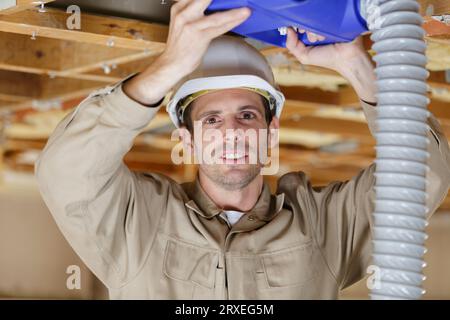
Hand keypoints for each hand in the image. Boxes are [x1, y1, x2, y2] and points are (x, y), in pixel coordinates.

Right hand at [124, 0, 250, 104]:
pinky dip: (232, 23)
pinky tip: (241, 19)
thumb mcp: (182, 21)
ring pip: (217, 16)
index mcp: (179, 8)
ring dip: (234, 13)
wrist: (172, 63)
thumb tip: (214, 5)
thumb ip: (194, 11)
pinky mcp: (199, 37)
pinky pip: (219, 29)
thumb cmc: (179, 45)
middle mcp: (184, 14)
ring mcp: (191, 25)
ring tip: (245, 10)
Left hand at [286, 28, 376, 102]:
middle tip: (314, 40)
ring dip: (317, 31)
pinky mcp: (335, 19)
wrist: (347, 58)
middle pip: (305, 22)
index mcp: (308, 35)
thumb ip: (292, 45)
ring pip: (314, 21)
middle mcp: (316, 27)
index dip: (295, 28)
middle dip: (307, 32)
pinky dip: (325, 27)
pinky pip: (325, 18)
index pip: (297, 26)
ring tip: (324, 39)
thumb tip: (288, 29)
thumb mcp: (304, 56)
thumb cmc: (327, 59)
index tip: (299, 33)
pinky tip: (328, 35)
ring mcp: (326, 23)